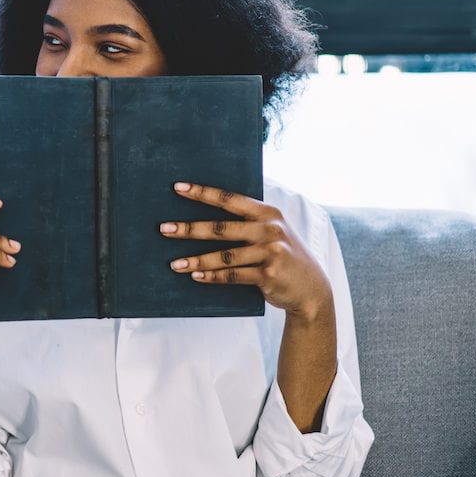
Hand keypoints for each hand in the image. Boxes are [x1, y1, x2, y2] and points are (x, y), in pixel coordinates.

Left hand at [160, 182, 332, 321]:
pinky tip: (195, 276)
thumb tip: (205, 219)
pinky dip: (212, 276)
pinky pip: (233, 275)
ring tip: (174, 264)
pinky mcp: (268, 275)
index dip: (203, 193)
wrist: (311, 289)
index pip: (230, 199)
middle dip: (189, 229)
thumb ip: (248, 223)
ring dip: (196, 260)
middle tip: (164, 229)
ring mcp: (270, 251)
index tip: (178, 188)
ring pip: (224, 256)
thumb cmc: (282, 257)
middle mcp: (270, 229)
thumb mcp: (272, 232)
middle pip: (221, 228)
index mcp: (268, 212)